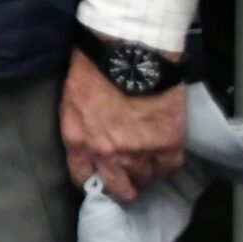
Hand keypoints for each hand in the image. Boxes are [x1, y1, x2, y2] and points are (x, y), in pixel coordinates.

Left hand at [61, 50, 186, 201]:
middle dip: (124, 186)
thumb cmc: (94, 68)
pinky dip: (168, 162)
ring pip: (146, 179)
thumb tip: (89, 150)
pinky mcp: (168, 143)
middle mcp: (108, 154)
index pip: (84, 180)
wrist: (128, 51)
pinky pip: (170, 167)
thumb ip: (79, 131)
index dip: (96, 182)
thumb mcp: (72, 102)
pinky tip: (164, 152)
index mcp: (79, 142)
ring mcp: (140, 151)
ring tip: (147, 157)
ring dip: (147, 171)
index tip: (102, 179)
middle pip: (120, 189)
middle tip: (130, 178)